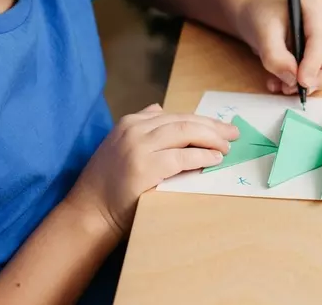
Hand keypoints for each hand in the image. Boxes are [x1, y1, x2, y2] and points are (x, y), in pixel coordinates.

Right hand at [65, 103, 238, 238]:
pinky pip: (182, 157)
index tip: (221, 127)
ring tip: (226, 147)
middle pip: (183, 121)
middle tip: (233, 133)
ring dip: (211, 138)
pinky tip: (214, 158)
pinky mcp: (145, 167)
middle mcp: (134, 130)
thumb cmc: (108, 184)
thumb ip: (141, 126)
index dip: (201, 121)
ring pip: (185, 133)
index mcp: (130, 123)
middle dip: (212, 126)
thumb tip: (159, 108)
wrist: (88, 212)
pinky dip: (202, 155)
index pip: (175, 116)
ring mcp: (139, 147)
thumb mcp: (119, 145)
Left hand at [236, 0, 321, 95]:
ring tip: (283, 86)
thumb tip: (293, 79)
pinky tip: (286, 83)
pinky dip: (309, 83)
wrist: (259, 18)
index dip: (314, 63)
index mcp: (316, 8)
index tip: (301, 82)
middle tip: (294, 89)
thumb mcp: (262, 34)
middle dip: (318, 78)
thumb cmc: (262, 18)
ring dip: (312, 83)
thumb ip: (275, 57)